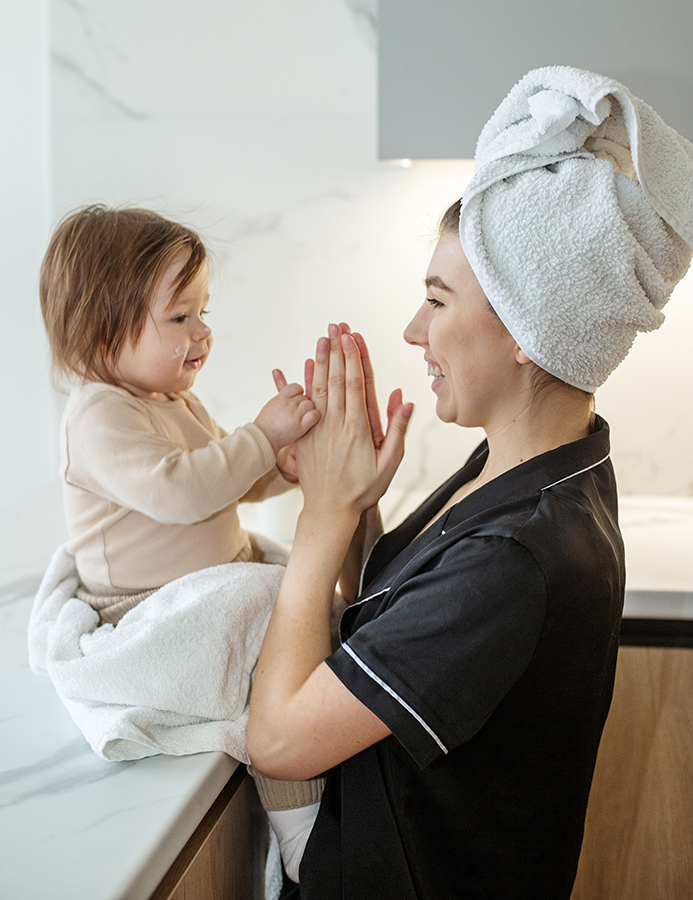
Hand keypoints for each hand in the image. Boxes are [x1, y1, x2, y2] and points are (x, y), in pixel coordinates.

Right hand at [253, 378, 320, 455]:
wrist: (262, 440)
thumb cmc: (266, 424)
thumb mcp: (272, 403)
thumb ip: (280, 388)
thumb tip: (277, 370)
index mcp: (280, 398)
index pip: (296, 387)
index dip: (298, 393)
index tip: (296, 401)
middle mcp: (288, 404)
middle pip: (305, 397)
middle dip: (304, 404)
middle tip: (298, 414)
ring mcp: (295, 414)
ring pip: (311, 404)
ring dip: (309, 410)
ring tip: (302, 419)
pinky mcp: (301, 426)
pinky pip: (315, 415)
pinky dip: (314, 417)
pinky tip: (310, 422)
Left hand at [296, 323, 412, 517]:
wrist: (330, 510)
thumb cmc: (362, 490)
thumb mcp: (389, 464)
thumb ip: (397, 432)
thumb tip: (406, 402)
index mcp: (357, 429)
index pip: (354, 385)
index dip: (352, 358)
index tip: (352, 337)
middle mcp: (335, 425)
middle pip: (335, 380)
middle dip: (336, 351)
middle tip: (336, 327)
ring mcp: (317, 429)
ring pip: (318, 388)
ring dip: (320, 361)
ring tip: (322, 338)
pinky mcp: (305, 436)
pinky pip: (302, 406)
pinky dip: (302, 385)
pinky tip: (303, 368)